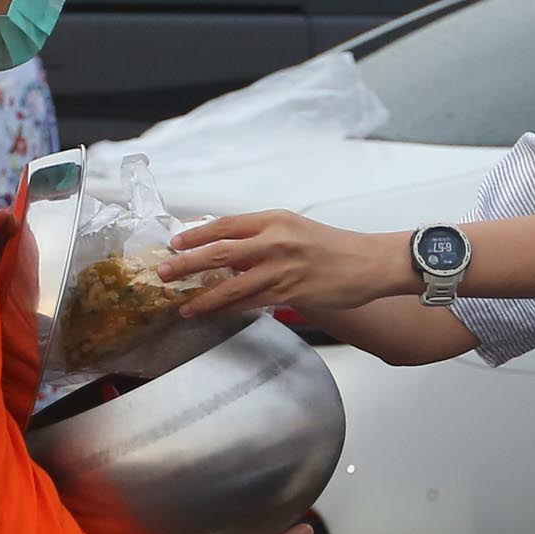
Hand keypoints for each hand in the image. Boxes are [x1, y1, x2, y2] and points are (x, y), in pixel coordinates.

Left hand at [161, 213, 414, 317]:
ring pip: (232, 285)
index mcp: (275, 219)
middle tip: (164, 273)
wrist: (370, 262)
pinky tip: (214, 314)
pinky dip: (229, 310)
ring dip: (204, 297)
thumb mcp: (295, 229)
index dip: (196, 234)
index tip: (175, 242)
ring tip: (183, 305)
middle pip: (220, 252)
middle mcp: (276, 240)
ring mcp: (283, 267)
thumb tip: (227, 248)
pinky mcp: (291, 292)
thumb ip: (264, 236)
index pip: (226, 224)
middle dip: (187, 264)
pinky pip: (252, 303)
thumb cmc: (334, 247)